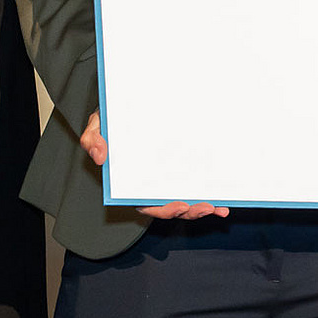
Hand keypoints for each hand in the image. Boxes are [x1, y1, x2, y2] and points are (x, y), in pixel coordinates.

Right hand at [79, 112, 224, 219]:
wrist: (128, 106)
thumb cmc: (112, 119)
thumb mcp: (98, 124)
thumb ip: (93, 139)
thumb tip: (100, 157)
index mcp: (130, 181)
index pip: (146, 203)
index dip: (163, 209)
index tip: (179, 205)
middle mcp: (150, 184)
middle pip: (170, 206)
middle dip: (189, 211)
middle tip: (205, 207)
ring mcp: (167, 178)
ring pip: (186, 200)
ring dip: (202, 207)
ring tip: (218, 206)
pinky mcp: (181, 169)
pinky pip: (195, 185)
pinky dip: (210, 193)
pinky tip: (224, 198)